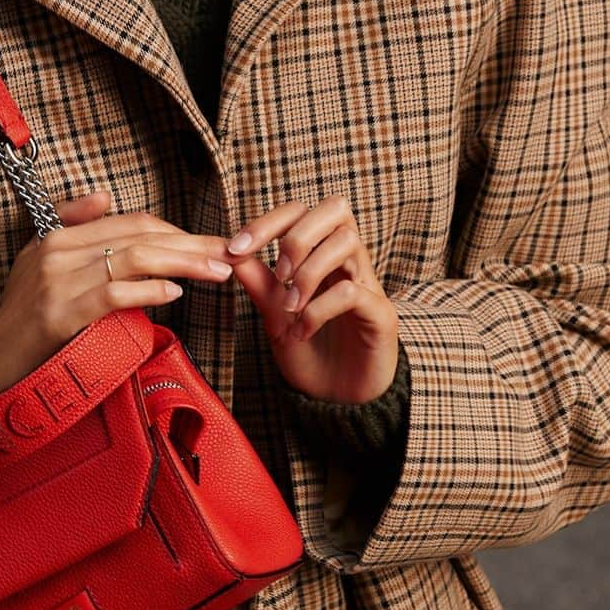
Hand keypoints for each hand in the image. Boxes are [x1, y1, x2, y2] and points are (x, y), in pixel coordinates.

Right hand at [0, 189, 236, 398]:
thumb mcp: (38, 260)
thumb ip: (72, 224)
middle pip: (140, 235)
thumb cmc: (22, 315)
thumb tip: (105, 196)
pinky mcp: (60, 314)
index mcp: (59, 235)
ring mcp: (58, 281)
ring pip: (134, 258)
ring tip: (215, 270)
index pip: (131, 221)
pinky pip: (113, 293)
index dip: (176, 229)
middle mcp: (59, 251)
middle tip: (229, 253)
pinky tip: (174, 292)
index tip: (209, 242)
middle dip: (191, 243)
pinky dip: (148, 290)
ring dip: (183, 262)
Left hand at [221, 194, 399, 403]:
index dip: (268, 222)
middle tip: (278, 273)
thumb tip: (229, 250)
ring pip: (347, 242)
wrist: (336, 401)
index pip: (301, 211)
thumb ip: (258, 282)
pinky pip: (352, 292)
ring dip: (308, 273)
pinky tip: (302, 331)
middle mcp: (348, 263)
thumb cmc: (309, 353)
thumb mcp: (274, 315)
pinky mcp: (381, 313)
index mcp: (321, 255)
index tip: (236, 248)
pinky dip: (318, 309)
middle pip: (336, 208)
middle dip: (297, 236)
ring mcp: (368, 285)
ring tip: (290, 307)